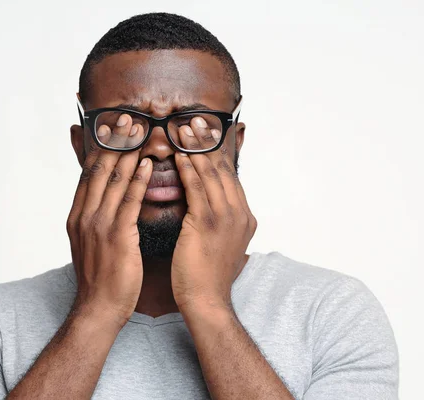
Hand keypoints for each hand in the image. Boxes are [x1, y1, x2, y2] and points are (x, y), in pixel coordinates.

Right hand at [67, 114, 151, 326]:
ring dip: (128, 154)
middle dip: (113, 143)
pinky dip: (137, 180)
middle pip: (98, 170)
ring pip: (113, 180)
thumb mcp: (90, 243)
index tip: (111, 129)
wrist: (98, 308)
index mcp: (77, 216)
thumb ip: (96, 218)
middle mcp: (84, 215)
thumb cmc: (100, 278)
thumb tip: (106, 200)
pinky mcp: (117, 236)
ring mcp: (98, 225)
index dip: (100, 148)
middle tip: (126, 119)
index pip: (88, 174)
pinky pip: (129, 201)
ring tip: (139, 132)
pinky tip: (146, 164)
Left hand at [171, 117, 256, 311]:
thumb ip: (215, 219)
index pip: (229, 176)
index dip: (216, 152)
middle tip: (195, 121)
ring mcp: (227, 217)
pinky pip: (197, 189)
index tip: (204, 133)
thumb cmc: (205, 274)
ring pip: (211, 174)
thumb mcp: (217, 241)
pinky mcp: (209, 223)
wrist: (206, 300)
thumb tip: (203, 204)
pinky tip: (179, 155)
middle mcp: (240, 213)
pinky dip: (189, 169)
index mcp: (244, 216)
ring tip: (185, 129)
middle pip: (223, 169)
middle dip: (207, 143)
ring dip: (196, 149)